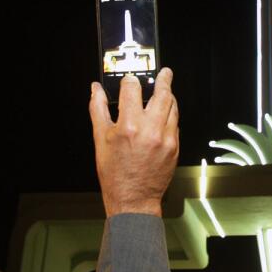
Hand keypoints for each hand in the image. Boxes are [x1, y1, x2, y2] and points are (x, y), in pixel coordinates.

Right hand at [89, 68, 179, 217]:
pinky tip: (163, 115)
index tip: (130, 79)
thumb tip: (95, 89)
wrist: (133, 199)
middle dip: (163, 79)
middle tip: (164, 72)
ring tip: (165, 91)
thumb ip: (98, 109)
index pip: (132, 89)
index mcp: (129, 126)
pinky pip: (175, 123)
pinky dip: (170, 115)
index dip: (130, 80)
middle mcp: (150, 130)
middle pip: (162, 94)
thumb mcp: (100, 139)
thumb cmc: (114, 173)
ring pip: (173, 107)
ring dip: (169, 97)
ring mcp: (166, 139)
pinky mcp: (175, 147)